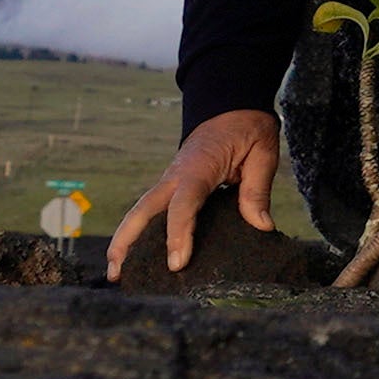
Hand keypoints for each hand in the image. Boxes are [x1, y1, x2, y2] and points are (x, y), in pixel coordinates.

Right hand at [110, 108, 279, 281]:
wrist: (231, 105)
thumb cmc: (248, 128)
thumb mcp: (262, 152)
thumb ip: (258, 189)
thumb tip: (261, 226)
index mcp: (199, 168)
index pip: (183, 205)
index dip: (178, 234)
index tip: (177, 264)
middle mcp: (176, 175)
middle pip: (142, 209)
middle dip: (126, 241)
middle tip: (116, 273)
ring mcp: (170, 180)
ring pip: (140, 211)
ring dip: (124, 239)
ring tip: (116, 272)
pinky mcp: (172, 185)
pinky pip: (152, 210)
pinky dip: (140, 231)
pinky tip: (138, 255)